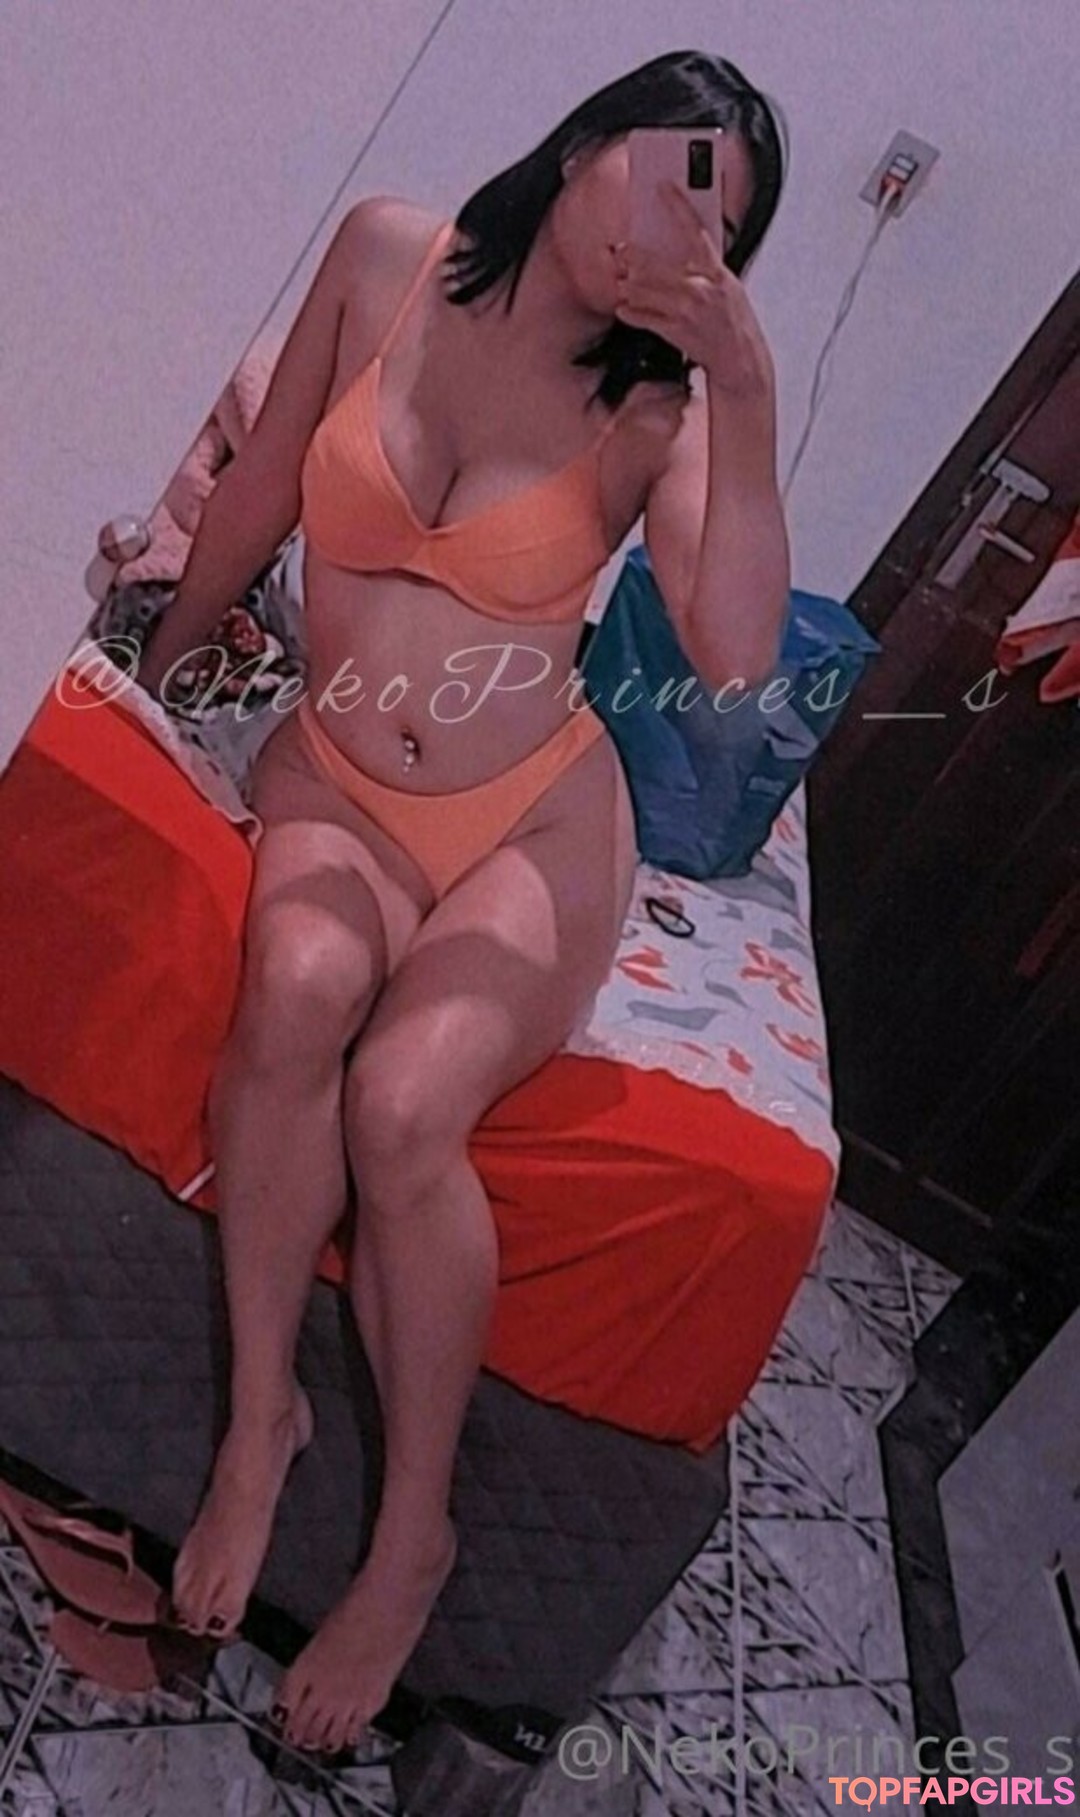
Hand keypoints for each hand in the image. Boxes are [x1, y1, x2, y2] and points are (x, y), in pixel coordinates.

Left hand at [612, 181, 774, 403]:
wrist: (740, 360)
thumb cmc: (734, 323)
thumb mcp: (729, 287)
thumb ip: (707, 268)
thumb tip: (685, 249)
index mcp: (717, 272)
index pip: (695, 230)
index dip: (678, 205)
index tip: (663, 187)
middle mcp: (700, 288)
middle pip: (654, 263)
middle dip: (632, 256)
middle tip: (620, 251)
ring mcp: (686, 310)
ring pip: (642, 290)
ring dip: (627, 285)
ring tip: (622, 282)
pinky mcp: (675, 331)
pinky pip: (642, 316)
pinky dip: (629, 311)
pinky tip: (624, 308)